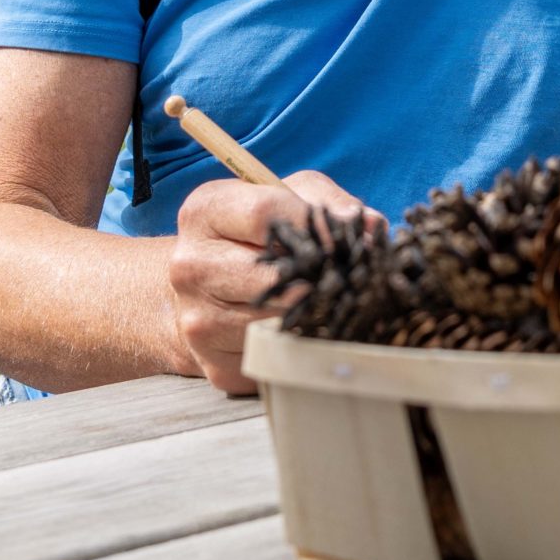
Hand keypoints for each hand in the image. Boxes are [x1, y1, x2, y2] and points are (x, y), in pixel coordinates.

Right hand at [166, 171, 375, 393]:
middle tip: (340, 278)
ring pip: (276, 320)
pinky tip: (306, 331)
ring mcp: (197, 318)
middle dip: (315, 277)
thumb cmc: (256, 234)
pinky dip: (298, 346)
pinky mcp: (214, 362)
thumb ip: (328, 202)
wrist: (205, 291)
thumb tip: (369, 226)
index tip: (337, 239)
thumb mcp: (288, 197)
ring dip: (311, 314)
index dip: (312, 227)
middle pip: (270, 276)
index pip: (265, 214)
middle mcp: (190, 265)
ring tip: (328, 302)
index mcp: (204, 211)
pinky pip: (274, 356)